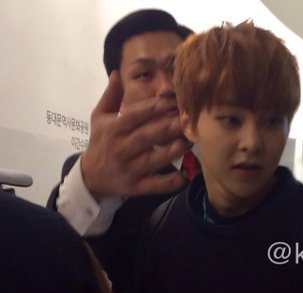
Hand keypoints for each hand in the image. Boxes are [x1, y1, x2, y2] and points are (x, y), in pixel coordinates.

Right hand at [81, 71, 188, 197]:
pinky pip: (153, 185)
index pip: (134, 116)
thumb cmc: (100, 142)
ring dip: (172, 152)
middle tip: (188, 120)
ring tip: (188, 143)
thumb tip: (116, 72)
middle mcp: (120, 148)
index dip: (154, 108)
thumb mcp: (99, 117)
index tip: (172, 102)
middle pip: (147, 136)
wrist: (91, 176)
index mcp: (113, 129)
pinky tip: (183, 177)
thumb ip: (110, 96)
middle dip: (168, 128)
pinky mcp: (135, 186)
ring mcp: (128, 169)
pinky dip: (168, 183)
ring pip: (152, 160)